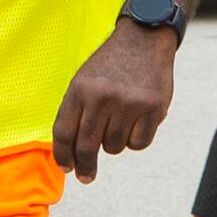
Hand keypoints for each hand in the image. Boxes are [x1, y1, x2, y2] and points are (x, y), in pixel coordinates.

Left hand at [50, 22, 177, 179]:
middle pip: (87, 147)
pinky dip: (135, 139)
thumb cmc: (111, 66)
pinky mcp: (153, 109)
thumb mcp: (84, 80)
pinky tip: (137, 121)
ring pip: (114, 147)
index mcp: (81, 89)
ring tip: (120, 120)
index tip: (67, 168)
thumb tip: (71, 153)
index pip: (64, 132)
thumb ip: (76, 112)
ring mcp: (130, 104)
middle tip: (86, 177)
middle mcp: (103, 97)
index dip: (63, 155)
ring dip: (114, 142)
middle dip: (85, 167)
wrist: (144, 40)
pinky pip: (138, 144)